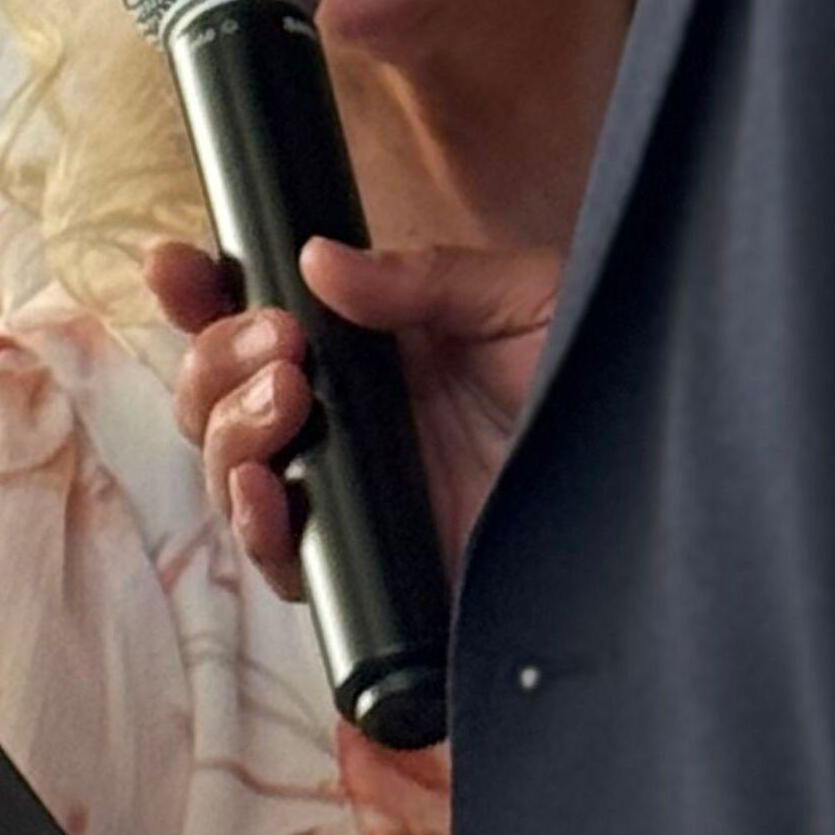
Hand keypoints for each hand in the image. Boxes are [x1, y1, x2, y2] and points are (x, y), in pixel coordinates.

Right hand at [148, 235, 560, 598]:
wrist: (659, 489)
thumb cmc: (600, 388)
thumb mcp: (522, 301)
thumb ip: (424, 280)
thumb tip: (315, 261)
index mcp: (373, 351)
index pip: (257, 319)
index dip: (200, 293)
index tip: (174, 264)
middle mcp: (346, 424)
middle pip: (218, 395)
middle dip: (215, 357)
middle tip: (281, 340)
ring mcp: (350, 499)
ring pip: (227, 470)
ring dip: (228, 427)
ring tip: (285, 397)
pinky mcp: (369, 573)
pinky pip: (277, 559)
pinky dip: (250, 523)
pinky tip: (264, 489)